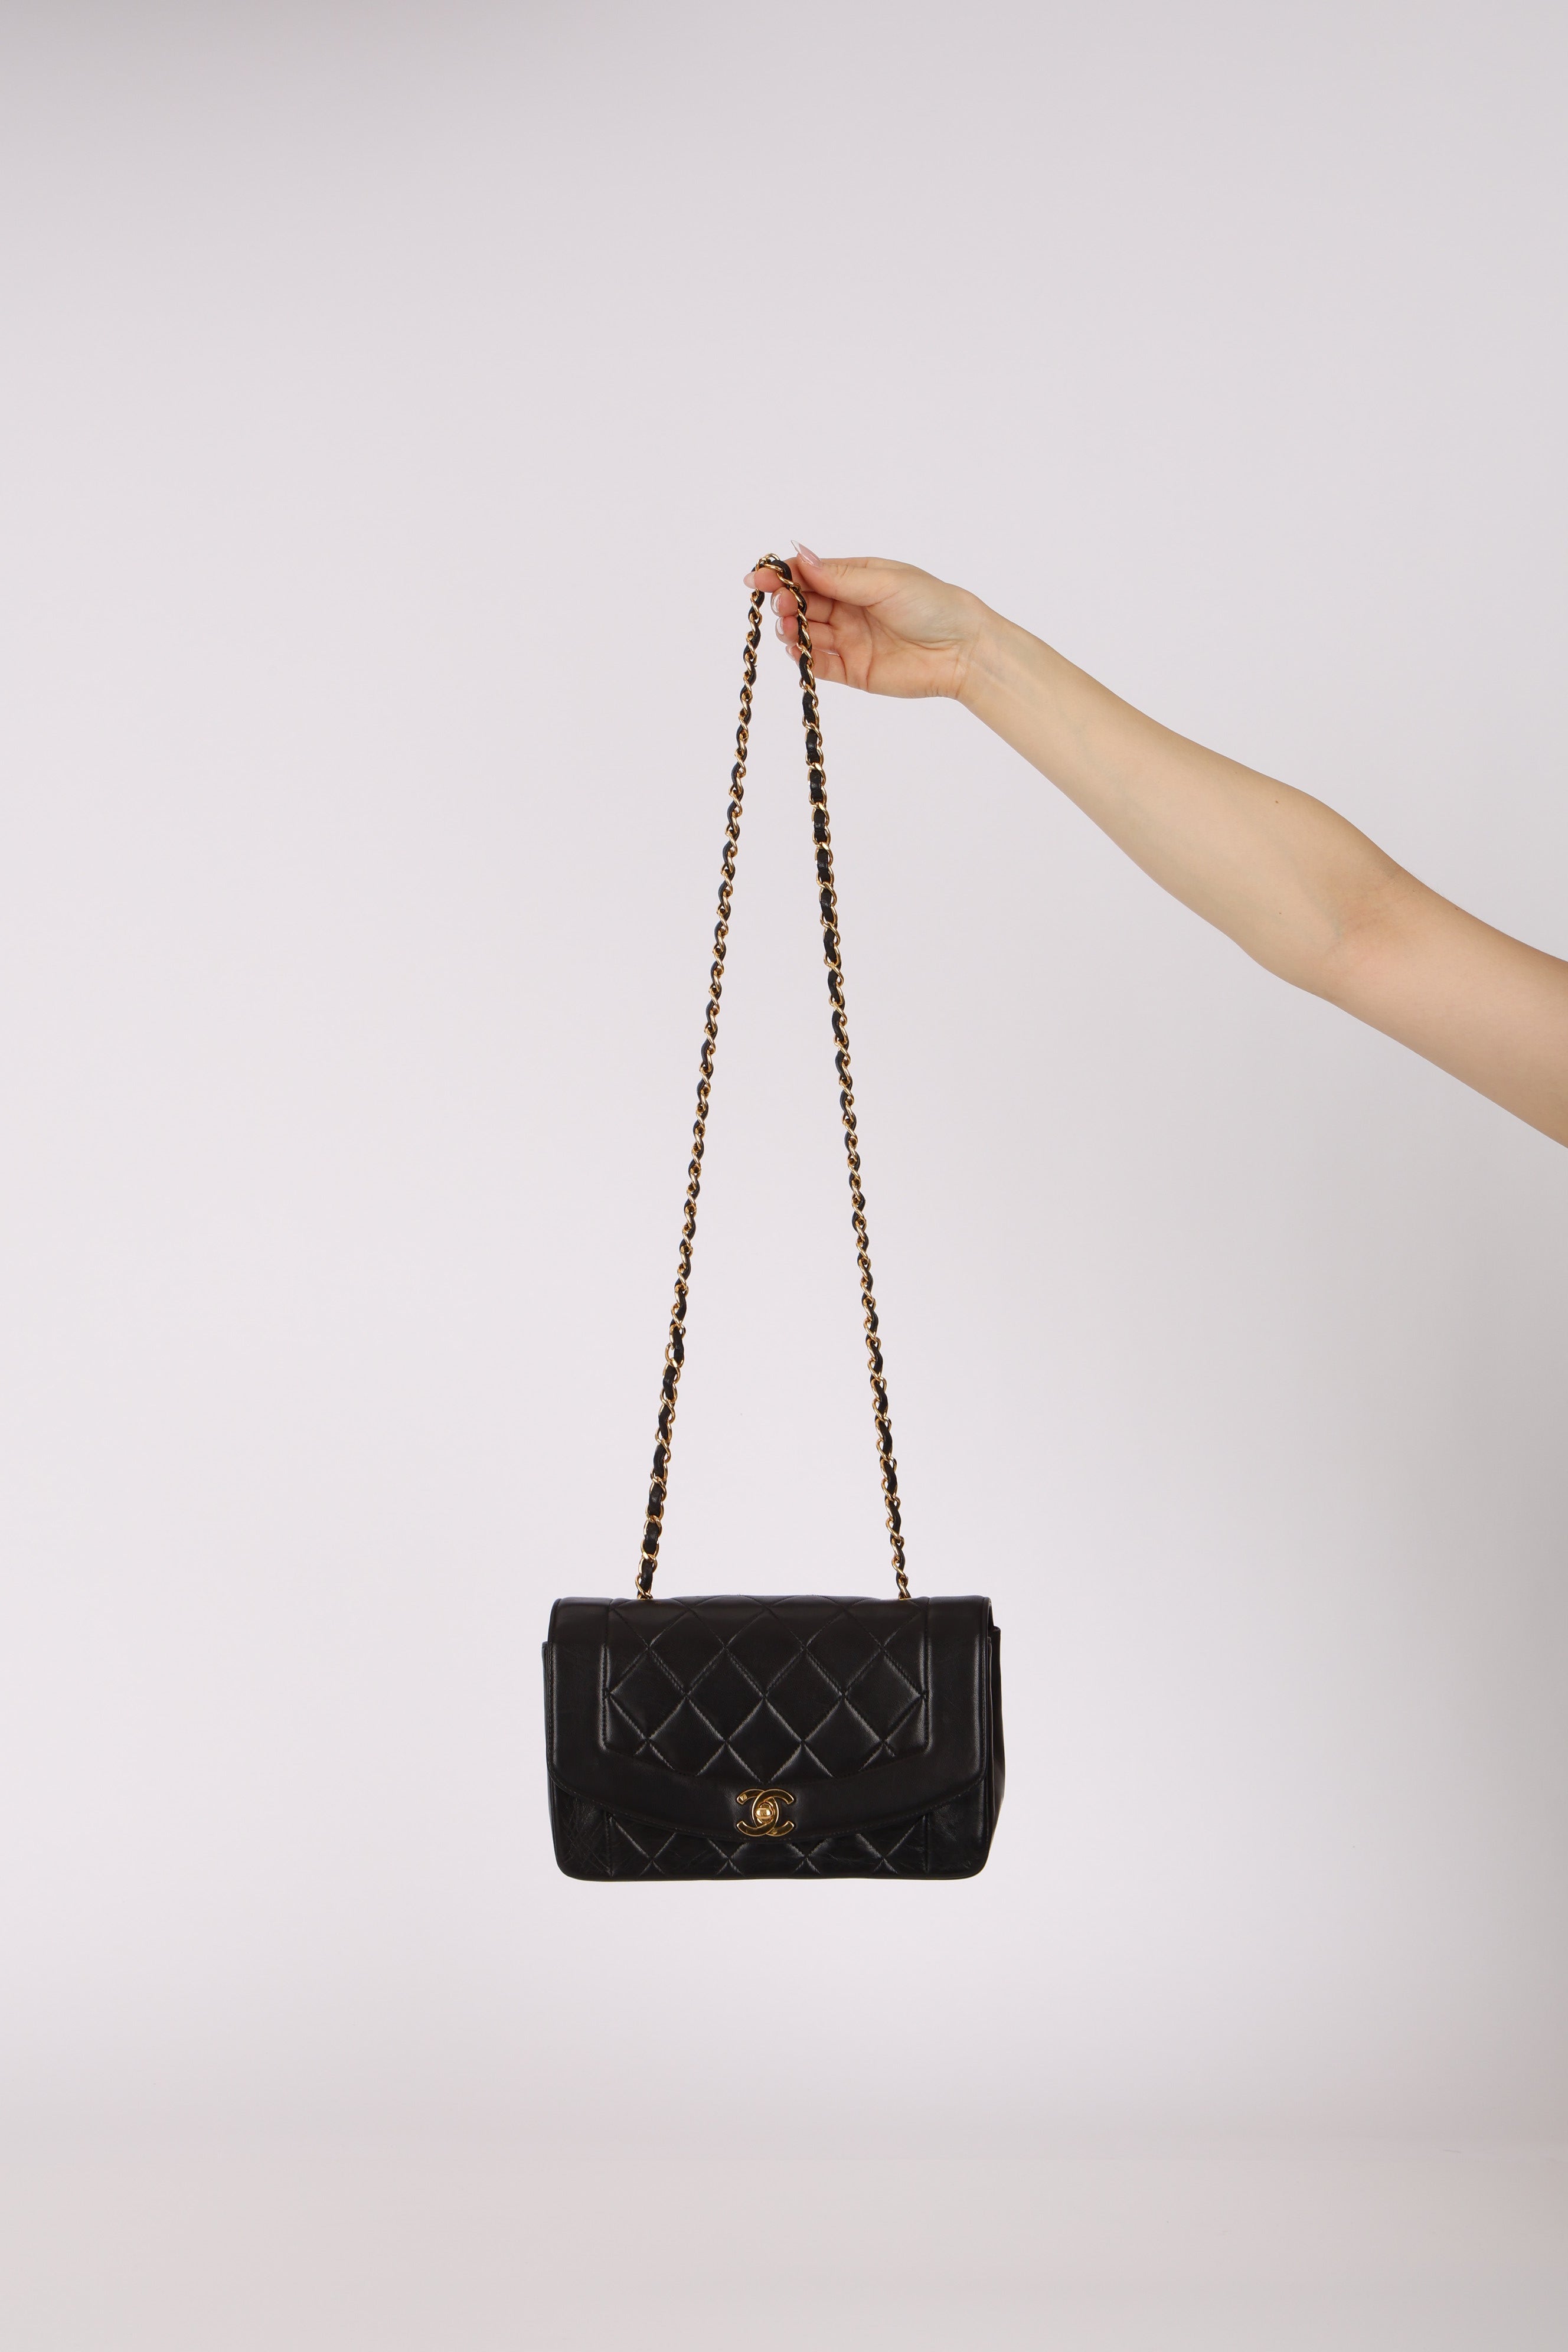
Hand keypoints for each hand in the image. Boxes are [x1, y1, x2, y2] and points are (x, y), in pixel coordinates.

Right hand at [743, 547, 987, 700]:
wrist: (962, 650)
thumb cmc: (932, 605)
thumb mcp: (883, 582)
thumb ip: (839, 577)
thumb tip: (800, 557)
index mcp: (856, 579)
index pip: (809, 574)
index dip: (782, 575)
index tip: (758, 578)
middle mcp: (848, 608)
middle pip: (803, 603)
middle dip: (785, 602)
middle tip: (781, 604)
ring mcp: (849, 640)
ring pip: (807, 633)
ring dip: (791, 629)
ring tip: (789, 627)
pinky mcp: (853, 671)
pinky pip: (820, 665)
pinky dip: (804, 659)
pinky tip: (797, 650)